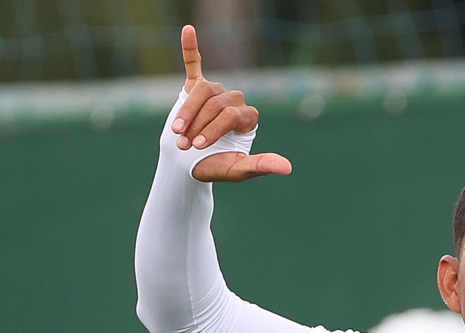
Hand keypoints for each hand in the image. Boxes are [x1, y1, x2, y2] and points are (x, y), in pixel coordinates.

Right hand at [172, 25, 290, 182]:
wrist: (190, 161)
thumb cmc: (216, 165)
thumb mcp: (238, 169)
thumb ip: (261, 166)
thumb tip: (287, 168)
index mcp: (248, 117)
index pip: (230, 115)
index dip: (212, 130)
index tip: (198, 147)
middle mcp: (235, 100)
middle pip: (216, 105)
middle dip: (198, 126)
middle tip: (184, 144)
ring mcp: (216, 91)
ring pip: (201, 93)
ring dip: (187, 112)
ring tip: (177, 131)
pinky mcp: (196, 85)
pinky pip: (194, 64)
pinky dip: (190, 48)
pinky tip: (188, 30)